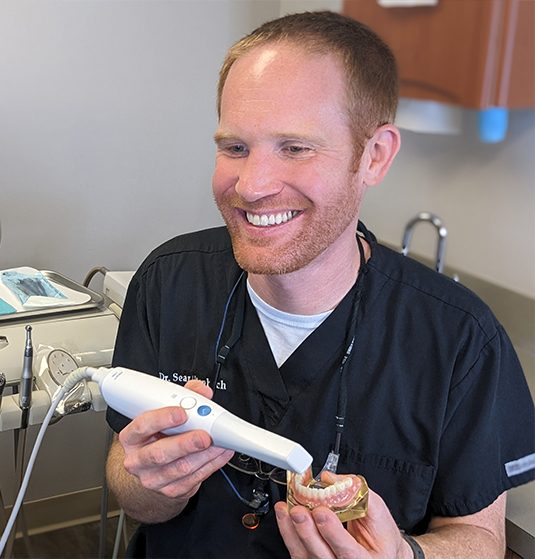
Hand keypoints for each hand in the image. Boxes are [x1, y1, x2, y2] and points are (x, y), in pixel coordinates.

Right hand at [118, 379, 233, 501]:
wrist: (154, 468)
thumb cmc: (160, 435)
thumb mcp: (166, 412)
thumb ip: (185, 397)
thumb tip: (203, 392)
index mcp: (132, 436)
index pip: (142, 426)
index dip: (162, 418)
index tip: (182, 412)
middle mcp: (138, 460)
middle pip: (160, 453)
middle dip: (186, 443)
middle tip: (204, 435)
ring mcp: (153, 478)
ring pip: (181, 468)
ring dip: (205, 455)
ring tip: (220, 443)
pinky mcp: (171, 490)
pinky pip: (194, 479)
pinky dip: (212, 465)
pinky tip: (220, 454)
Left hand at [274, 488, 411, 558]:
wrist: (379, 552)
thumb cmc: (380, 534)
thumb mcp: (377, 511)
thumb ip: (357, 493)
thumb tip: (330, 479)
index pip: (349, 553)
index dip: (333, 533)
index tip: (322, 511)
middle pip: (322, 556)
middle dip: (307, 533)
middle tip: (298, 512)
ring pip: (305, 556)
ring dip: (293, 532)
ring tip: (287, 510)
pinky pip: (297, 552)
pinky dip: (288, 533)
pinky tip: (284, 516)